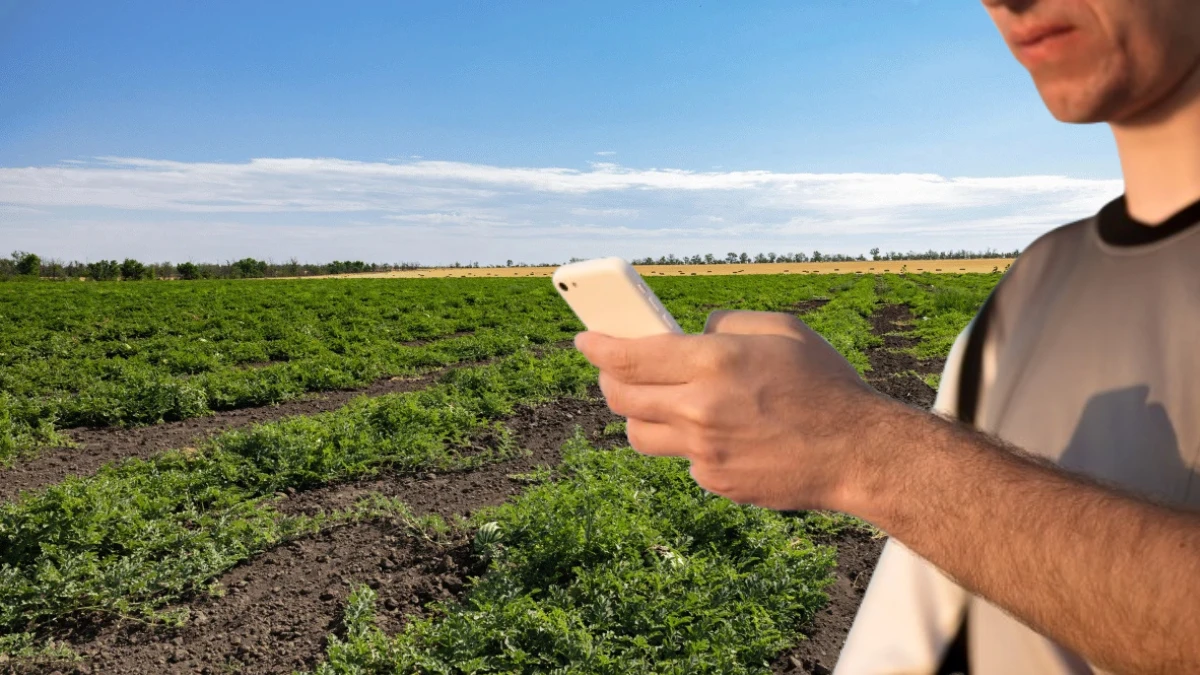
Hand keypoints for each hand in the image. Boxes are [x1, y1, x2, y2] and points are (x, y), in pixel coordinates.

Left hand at [575, 310, 891, 511]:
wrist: (858, 452)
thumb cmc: (823, 382)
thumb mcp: (779, 329)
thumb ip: (724, 323)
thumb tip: (689, 334)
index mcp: (713, 362)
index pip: (628, 356)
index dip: (597, 347)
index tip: (585, 339)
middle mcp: (700, 408)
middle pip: (621, 398)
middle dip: (609, 380)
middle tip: (613, 370)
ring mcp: (705, 451)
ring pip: (639, 435)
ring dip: (639, 415)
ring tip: (658, 401)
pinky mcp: (715, 481)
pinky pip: (681, 458)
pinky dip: (687, 442)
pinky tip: (716, 431)